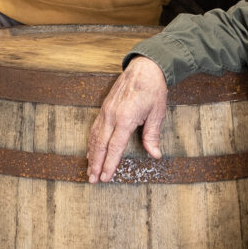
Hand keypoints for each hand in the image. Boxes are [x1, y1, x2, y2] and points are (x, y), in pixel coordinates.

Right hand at [86, 56, 167, 182]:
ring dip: (91, 155)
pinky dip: (91, 142)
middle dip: (96, 164)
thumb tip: (154, 154)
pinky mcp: (104, 108)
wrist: (144, 68)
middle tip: (93, 180)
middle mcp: (112, 116)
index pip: (115, 147)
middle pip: (101, 145)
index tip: (105, 177)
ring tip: (90, 170)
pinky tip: (91, 151)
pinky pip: (95, 128)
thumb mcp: (157, 113)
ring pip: (95, 138)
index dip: (110, 164)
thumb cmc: (153, 89)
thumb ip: (152, 135)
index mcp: (125, 118)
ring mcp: (106, 111)